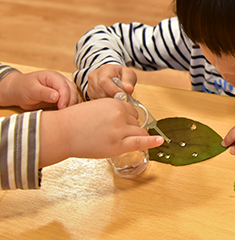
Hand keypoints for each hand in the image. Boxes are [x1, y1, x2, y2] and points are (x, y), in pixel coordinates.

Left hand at [0, 70, 78, 109]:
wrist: (18, 91)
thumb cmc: (23, 88)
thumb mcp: (31, 90)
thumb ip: (44, 93)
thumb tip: (57, 96)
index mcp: (53, 77)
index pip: (64, 86)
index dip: (65, 97)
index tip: (62, 108)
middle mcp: (61, 81)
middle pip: (72, 91)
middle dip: (70, 102)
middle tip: (65, 113)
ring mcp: (62, 89)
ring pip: (74, 96)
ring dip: (72, 105)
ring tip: (66, 114)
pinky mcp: (62, 97)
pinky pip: (70, 101)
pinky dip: (71, 107)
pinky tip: (68, 113)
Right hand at [39, 98, 162, 166]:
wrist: (61, 132)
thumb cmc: (75, 121)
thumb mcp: (97, 107)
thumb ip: (112, 111)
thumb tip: (126, 119)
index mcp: (115, 103)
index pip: (131, 111)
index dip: (126, 119)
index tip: (118, 125)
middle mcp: (120, 114)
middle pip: (135, 122)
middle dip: (128, 128)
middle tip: (109, 134)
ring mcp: (120, 130)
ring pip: (138, 133)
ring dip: (131, 137)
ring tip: (114, 141)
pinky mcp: (118, 144)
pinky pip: (140, 142)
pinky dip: (151, 142)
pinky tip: (160, 141)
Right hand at [86, 64, 136, 99]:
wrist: (113, 75)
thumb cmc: (121, 74)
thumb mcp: (128, 74)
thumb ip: (129, 80)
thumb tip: (129, 89)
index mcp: (103, 70)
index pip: (104, 81)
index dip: (113, 90)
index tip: (123, 96)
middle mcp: (94, 77)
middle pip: (100, 92)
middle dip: (113, 97)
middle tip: (123, 99)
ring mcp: (90, 86)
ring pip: (98, 99)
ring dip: (110, 101)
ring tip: (118, 98)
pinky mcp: (90, 95)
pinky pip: (97, 102)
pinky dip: (105, 104)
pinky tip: (112, 100)